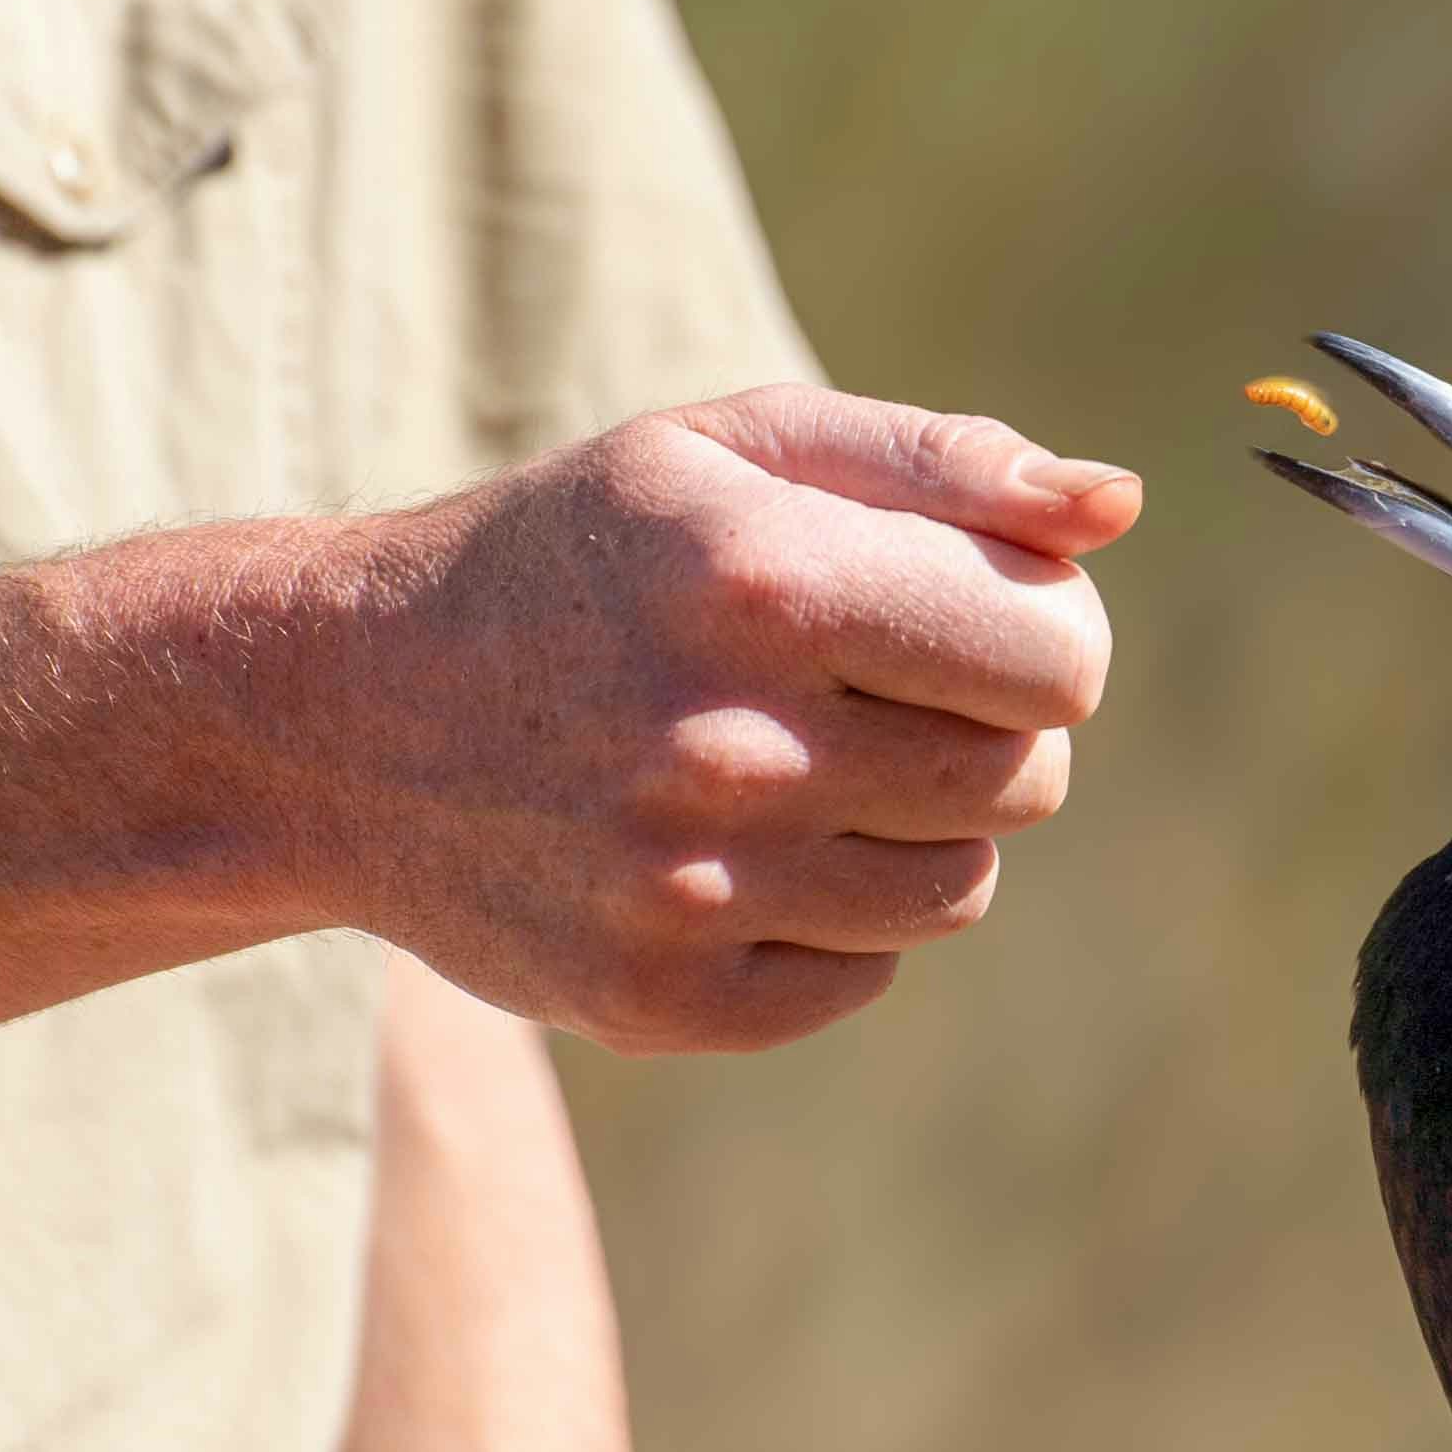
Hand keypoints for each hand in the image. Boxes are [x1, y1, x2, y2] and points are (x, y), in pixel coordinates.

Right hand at [300, 387, 1137, 1049]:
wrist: (336, 719)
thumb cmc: (575, 558)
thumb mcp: (727, 450)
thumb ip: (937, 463)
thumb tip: (1115, 506)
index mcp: (765, 580)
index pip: (1059, 655)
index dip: (1045, 633)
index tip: (975, 620)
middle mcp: (731, 746)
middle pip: (1027, 779)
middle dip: (985, 727)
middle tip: (873, 689)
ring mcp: (693, 892)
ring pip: (959, 887)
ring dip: (915, 826)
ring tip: (798, 765)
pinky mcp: (662, 1001)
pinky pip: (865, 975)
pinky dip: (832, 919)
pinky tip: (735, 849)